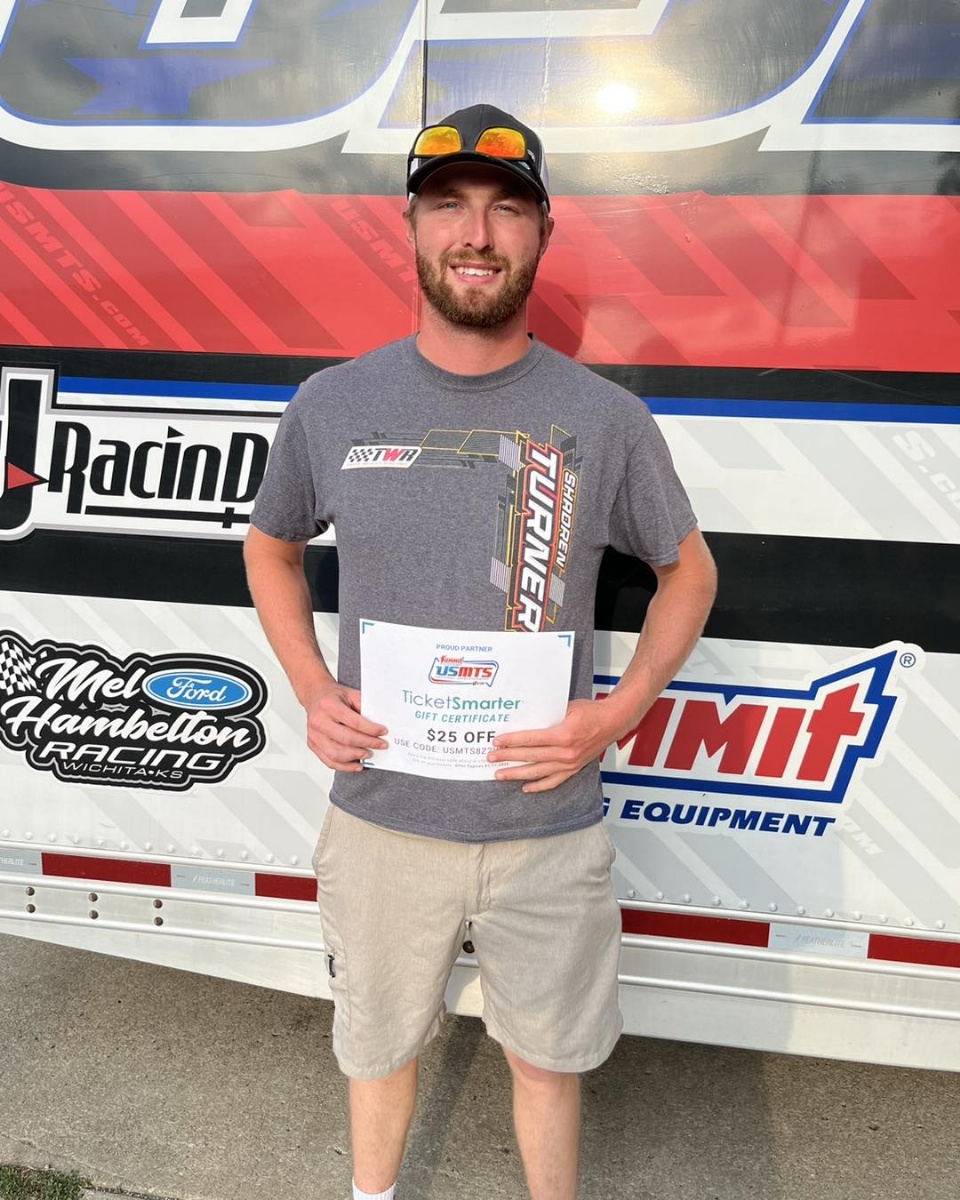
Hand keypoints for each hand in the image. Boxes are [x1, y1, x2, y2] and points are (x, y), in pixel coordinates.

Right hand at [304, 681, 386, 771]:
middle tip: (381, 745)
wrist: (315, 696)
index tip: (383, 732)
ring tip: (369, 754)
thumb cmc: (334, 696)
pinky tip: (357, 765)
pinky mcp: (312, 744)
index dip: (370, 729)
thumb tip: (380, 723)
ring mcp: (313, 734)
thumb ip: (364, 707)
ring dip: (356, 756)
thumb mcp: (351, 694)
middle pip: (345, 739)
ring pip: (336, 754)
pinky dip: (345, 766)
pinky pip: (329, 761)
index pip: (353, 721)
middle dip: (367, 743)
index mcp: (328, 705)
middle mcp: (318, 721)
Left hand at [486, 698, 622, 793]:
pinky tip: (525, 787)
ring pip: (538, 772)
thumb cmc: (591, 711)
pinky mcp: (573, 769)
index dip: (511, 741)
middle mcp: (566, 753)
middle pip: (530, 757)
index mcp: (563, 735)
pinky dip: (538, 786)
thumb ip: (547, 715)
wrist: (613, 722)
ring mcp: (569, 764)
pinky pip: (553, 781)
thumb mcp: (566, 707)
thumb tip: (524, 719)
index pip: (531, 740)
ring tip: (500, 775)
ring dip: (517, 774)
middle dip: (508, 758)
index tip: (496, 742)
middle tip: (491, 758)